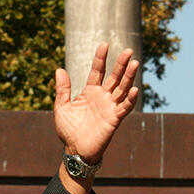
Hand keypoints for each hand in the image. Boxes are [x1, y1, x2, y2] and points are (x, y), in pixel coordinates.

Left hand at [54, 43, 138, 164]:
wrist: (74, 149)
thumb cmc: (68, 129)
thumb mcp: (61, 107)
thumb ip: (62, 89)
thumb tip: (59, 69)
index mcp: (89, 92)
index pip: (97, 71)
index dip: (100, 59)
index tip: (104, 44)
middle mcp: (102, 97)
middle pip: (114, 77)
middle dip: (121, 64)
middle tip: (128, 50)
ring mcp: (110, 107)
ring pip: (122, 89)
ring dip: (129, 77)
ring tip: (134, 63)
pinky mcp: (114, 119)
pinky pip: (124, 108)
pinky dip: (130, 99)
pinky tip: (135, 89)